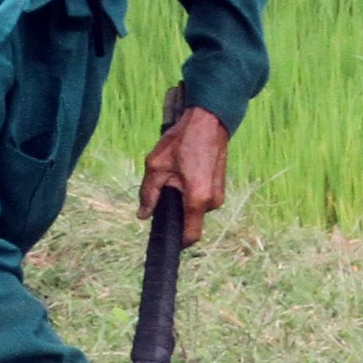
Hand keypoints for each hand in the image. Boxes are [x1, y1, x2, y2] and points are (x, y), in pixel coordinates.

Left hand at [141, 101, 229, 242]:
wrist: (209, 120)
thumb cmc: (183, 140)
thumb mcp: (156, 166)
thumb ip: (148, 194)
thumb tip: (143, 215)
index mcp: (197, 200)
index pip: (190, 236)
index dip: (176, 242)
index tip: (163, 238)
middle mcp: (212, 202)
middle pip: (190, 221)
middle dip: (175, 211)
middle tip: (164, 188)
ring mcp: (218, 194)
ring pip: (195, 209)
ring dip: (183, 200)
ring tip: (175, 174)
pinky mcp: (220, 187)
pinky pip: (202, 199)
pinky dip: (191, 192)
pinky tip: (185, 172)